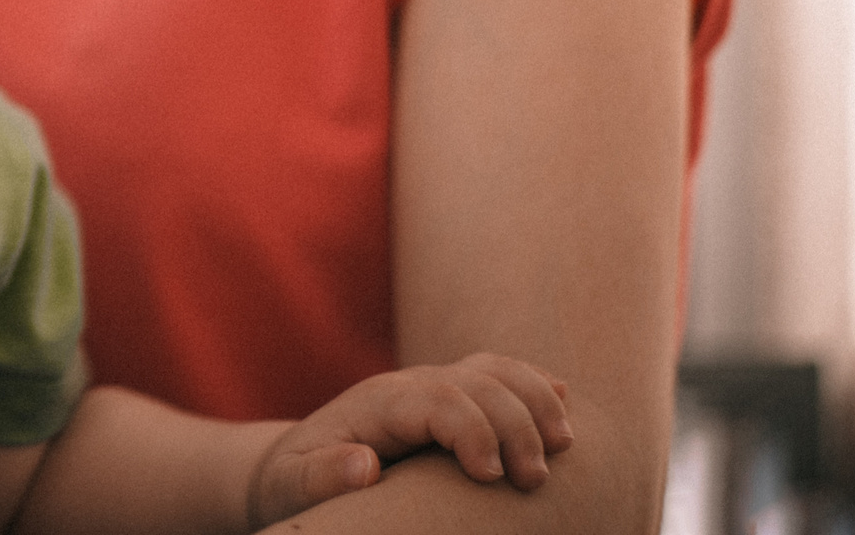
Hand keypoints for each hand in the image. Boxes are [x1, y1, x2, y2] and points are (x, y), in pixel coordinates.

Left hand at [247, 352, 573, 527]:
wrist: (290, 465)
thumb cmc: (294, 481)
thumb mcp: (292, 485)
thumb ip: (320, 476)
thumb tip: (364, 464)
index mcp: (376, 405)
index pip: (438, 397)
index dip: (474, 429)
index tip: (492, 477)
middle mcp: (408, 387)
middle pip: (478, 380)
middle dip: (516, 423)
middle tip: (535, 481)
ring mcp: (432, 387)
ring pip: (495, 368)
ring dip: (535, 400)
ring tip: (563, 446)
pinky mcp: (451, 398)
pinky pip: (497, 375)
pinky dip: (533, 384)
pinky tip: (564, 401)